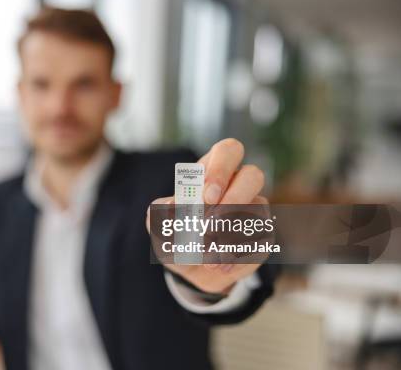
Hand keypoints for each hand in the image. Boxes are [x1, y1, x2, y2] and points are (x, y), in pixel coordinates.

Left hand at [146, 138, 267, 293]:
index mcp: (213, 173)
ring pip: (258, 212)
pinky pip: (258, 241)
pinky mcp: (262, 236)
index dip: (220, 171)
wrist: (191, 270)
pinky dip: (235, 255)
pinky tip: (218, 266)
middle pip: (254, 175)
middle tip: (211, 222)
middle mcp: (239, 186)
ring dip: (230, 235)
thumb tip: (175, 206)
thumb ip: (163, 213)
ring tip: (206, 254)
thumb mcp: (160, 224)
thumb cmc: (176, 236)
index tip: (206, 197)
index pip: (228, 152)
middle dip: (235, 197)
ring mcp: (255, 211)